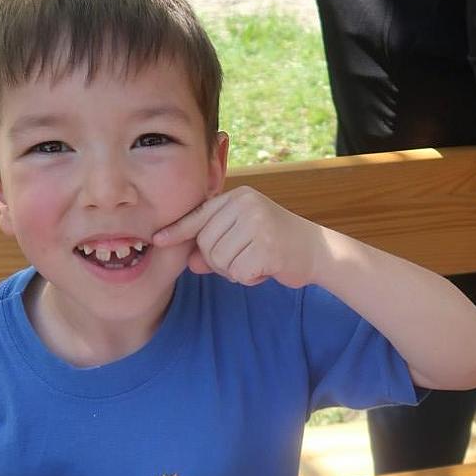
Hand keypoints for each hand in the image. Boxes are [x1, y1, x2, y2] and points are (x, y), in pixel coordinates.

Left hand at [152, 186, 326, 287]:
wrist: (318, 251)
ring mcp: (257, 223)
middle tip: (245, 260)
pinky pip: (238, 272)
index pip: (200, 215)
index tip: (157, 240)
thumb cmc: (277, 245)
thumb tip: (190, 262)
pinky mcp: (267, 246)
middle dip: (219, 262)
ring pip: (220, 260)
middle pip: (206, 244)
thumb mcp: (244, 239)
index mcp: (238, 197)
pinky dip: (249, 278)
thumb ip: (215, 247)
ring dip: (235, 271)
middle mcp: (246, 204)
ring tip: (257, 262)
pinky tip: (266, 269)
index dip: (178, 231)